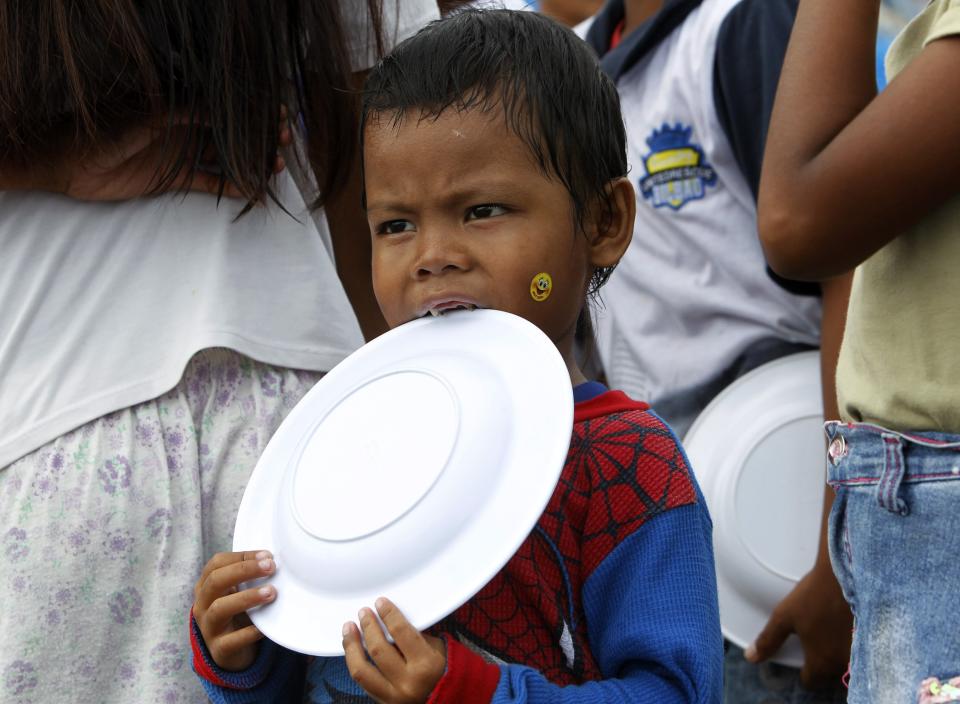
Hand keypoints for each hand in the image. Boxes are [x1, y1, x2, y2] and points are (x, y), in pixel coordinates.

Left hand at [52, 110, 290, 201]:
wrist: (68, 165)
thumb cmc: (102, 132)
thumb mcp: (148, 117)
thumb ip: (186, 112)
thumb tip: (224, 109)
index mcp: (178, 104)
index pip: (223, 105)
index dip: (250, 110)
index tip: (277, 115)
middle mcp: (184, 126)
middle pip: (230, 130)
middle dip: (258, 136)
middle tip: (283, 143)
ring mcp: (181, 152)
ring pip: (225, 156)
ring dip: (251, 162)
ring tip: (275, 168)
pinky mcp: (175, 178)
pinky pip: (210, 182)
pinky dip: (232, 187)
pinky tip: (253, 192)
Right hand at [192, 550, 277, 671]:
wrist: (233, 654)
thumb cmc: (238, 614)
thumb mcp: (238, 592)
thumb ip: (249, 576)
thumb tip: (274, 559)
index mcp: (206, 586)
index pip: (217, 563)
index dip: (241, 556)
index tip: (267, 555)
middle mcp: (202, 605)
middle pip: (216, 581)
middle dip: (244, 571)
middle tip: (271, 567)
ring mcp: (208, 628)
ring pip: (219, 608)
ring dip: (247, 598)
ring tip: (271, 592)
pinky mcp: (219, 650)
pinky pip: (231, 641)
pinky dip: (248, 633)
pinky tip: (264, 627)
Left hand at [343, 597, 446, 703]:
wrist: (441, 700)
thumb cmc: (440, 670)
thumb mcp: (435, 648)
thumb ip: (413, 634)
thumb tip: (389, 617)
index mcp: (425, 664)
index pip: (400, 631)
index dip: (388, 614)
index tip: (380, 603)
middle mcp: (407, 682)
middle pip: (378, 648)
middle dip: (368, 626)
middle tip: (364, 612)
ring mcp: (393, 695)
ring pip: (361, 669)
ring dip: (352, 645)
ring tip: (349, 627)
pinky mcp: (382, 702)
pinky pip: (362, 681)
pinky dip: (354, 661)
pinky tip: (352, 648)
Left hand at [745, 562, 852, 689]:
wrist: (847, 573)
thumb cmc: (813, 596)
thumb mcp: (784, 616)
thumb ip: (768, 640)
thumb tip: (751, 657)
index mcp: (822, 662)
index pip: (810, 681)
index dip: (803, 670)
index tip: (801, 656)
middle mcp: (845, 664)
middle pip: (829, 675)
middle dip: (821, 663)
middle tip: (814, 642)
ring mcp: (862, 653)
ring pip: (846, 664)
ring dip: (838, 654)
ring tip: (829, 633)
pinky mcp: (873, 639)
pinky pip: (861, 651)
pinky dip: (853, 644)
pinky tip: (845, 627)